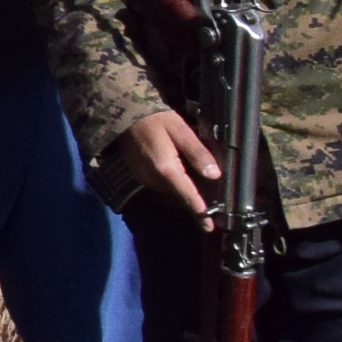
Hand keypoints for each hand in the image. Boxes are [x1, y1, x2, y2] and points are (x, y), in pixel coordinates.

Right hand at [103, 108, 224, 221]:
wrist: (126, 115)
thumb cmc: (156, 120)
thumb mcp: (181, 130)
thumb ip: (197, 153)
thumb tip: (214, 174)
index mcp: (166, 168)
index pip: (187, 195)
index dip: (200, 211)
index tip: (209, 227)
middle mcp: (153, 179)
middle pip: (179, 197)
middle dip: (195, 203)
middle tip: (215, 206)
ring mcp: (144, 179)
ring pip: (171, 194)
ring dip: (184, 195)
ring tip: (202, 194)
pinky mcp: (140, 177)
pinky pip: (162, 188)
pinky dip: (174, 188)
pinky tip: (184, 180)